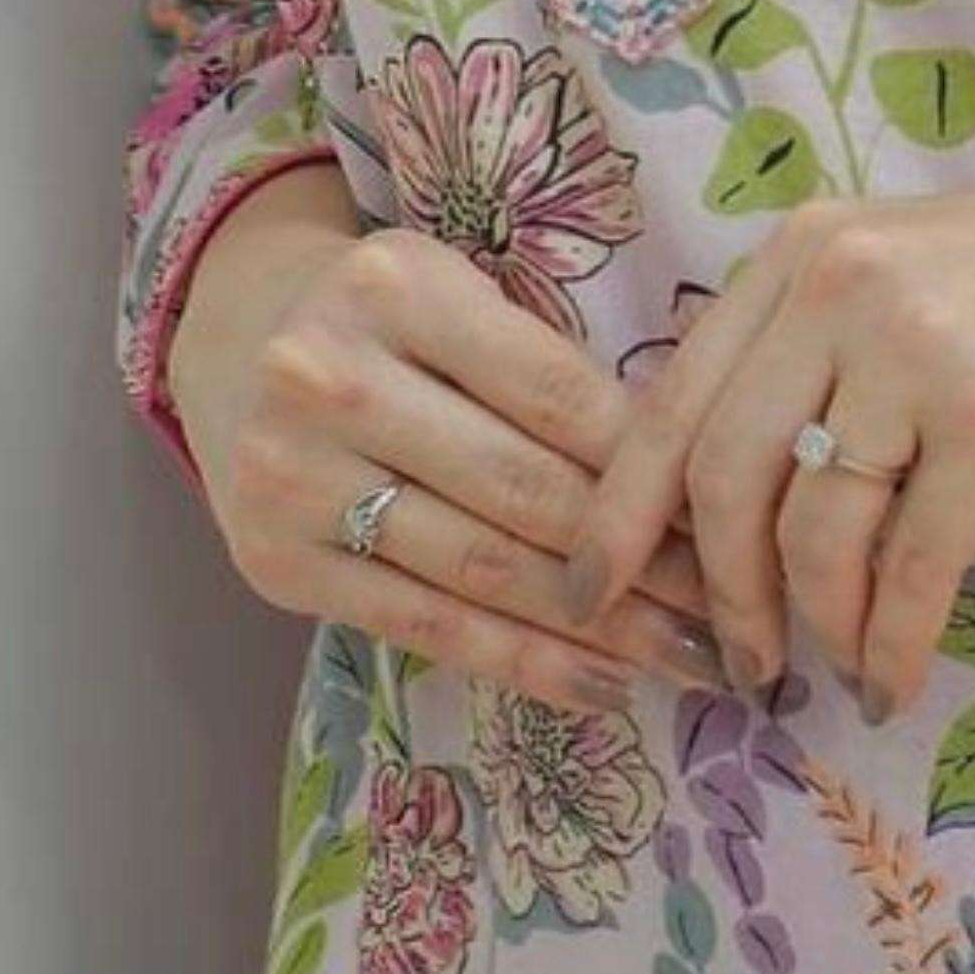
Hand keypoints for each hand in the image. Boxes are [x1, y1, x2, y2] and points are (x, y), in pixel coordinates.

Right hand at [180, 214, 727, 715]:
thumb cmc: (393, 320)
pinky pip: (423, 627)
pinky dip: (522, 663)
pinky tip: (601, 685)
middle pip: (522, 488)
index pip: (557, 393)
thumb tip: (694, 474)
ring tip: (689, 659)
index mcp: (399, 287)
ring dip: (598, 627)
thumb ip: (551, 369)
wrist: (239, 340)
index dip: (653, 463)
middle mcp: (331, 378)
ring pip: (479, 569)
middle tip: (734, 606)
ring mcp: (291, 477)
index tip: (734, 514)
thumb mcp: (464, 298)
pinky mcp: (273, 564)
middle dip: (642, 558)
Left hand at [556, 149, 974, 722]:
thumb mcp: (920, 275)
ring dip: (812, 628)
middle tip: (739, 666)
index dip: (618, 512)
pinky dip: (891, 642)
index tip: (587, 594)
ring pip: (811, 530)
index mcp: (809, 246)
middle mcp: (846, 280)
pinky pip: (909, 566)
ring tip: (833, 670)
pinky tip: (897, 675)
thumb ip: (820, 351)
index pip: (669, 396)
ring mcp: (922, 345)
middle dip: (717, 596)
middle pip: (720, 476)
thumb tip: (727, 498)